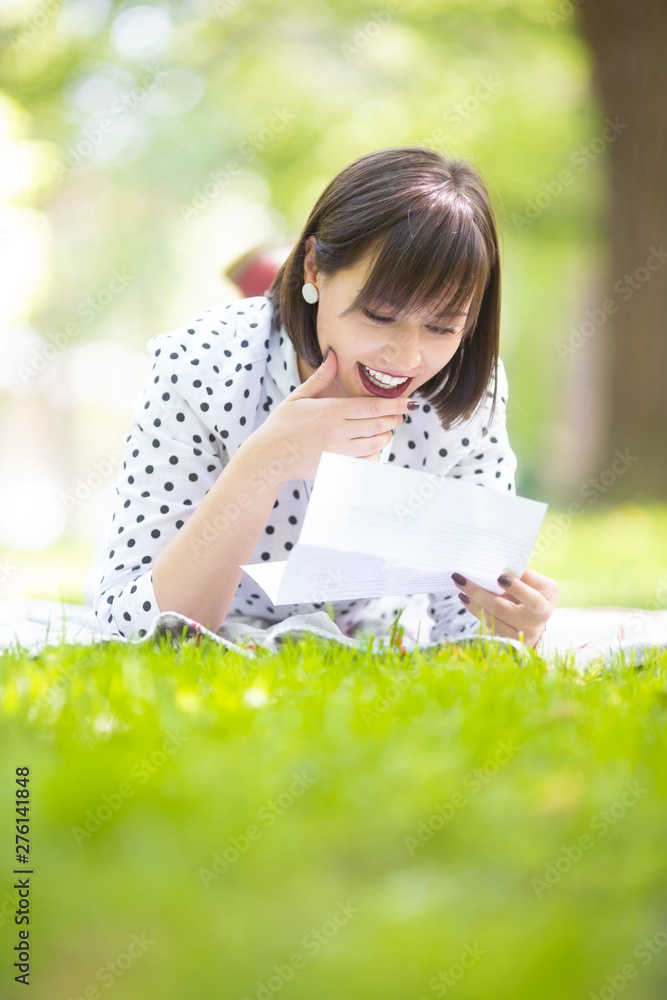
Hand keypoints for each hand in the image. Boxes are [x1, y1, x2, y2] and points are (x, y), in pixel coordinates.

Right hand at [245, 346, 414, 481]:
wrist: (268, 457)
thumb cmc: (281, 425)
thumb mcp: (298, 397)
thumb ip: (320, 378)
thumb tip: (333, 354)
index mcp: (330, 411)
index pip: (372, 406)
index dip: (395, 404)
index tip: (410, 403)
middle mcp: (337, 431)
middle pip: (379, 424)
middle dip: (394, 419)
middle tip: (400, 415)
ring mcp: (338, 452)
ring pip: (376, 444)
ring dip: (386, 436)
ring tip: (384, 429)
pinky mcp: (337, 467)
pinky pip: (366, 462)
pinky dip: (375, 454)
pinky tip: (371, 446)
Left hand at [451, 567, 557, 649]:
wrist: (536, 618)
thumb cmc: (534, 591)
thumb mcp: (535, 581)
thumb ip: (521, 575)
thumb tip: (496, 565)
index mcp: (546, 600)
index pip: (531, 597)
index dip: (516, 589)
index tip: (499, 577)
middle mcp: (538, 620)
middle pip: (504, 609)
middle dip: (479, 593)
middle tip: (461, 579)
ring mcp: (524, 634)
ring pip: (493, 618)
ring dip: (473, 601)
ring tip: (461, 587)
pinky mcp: (510, 640)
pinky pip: (489, 625)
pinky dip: (475, 610)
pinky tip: (466, 599)